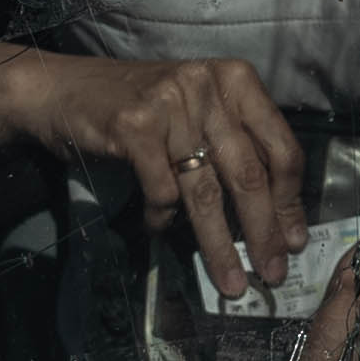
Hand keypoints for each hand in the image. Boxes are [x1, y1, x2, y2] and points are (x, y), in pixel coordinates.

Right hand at [0, 46, 307, 301]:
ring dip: (219, 244)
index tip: (294, 240)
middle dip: (263, 231)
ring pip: (205, 190)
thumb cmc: (141, 107)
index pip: (280, 146)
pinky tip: (156, 228)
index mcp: (236, 80)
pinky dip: (162, 219)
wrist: (65, 89)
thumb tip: (275, 216)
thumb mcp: (199, 113)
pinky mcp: (134, 125)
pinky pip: (161, 191)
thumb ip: (235, 148)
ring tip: (230, 281)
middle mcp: (207, 86)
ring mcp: (171, 104)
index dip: (290, 200)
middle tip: (273, 272)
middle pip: (248, 173)